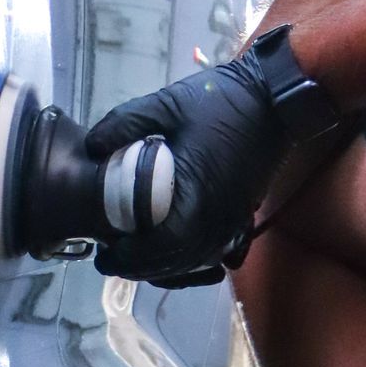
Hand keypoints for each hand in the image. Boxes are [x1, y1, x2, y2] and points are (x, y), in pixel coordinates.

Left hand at [85, 47, 297, 284]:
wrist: (274, 99)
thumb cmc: (220, 102)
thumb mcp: (166, 104)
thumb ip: (124, 123)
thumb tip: (91, 146)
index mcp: (196, 197)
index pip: (159, 247)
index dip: (130, 258)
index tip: (104, 253)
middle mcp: (216, 219)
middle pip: (175, 263)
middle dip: (141, 267)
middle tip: (110, 259)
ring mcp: (232, 221)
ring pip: (195, 262)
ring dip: (164, 266)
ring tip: (135, 257)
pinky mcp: (241, 217)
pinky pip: (214, 253)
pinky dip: (191, 259)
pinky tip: (172, 253)